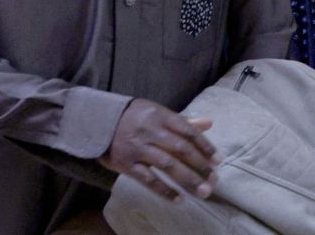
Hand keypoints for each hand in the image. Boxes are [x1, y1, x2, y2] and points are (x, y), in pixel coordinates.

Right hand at [99, 98, 220, 203]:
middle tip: (214, 180)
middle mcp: (150, 131)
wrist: (96, 121)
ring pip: (167, 165)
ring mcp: (137, 148)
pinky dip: (164, 191)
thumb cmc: (134, 117)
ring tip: (203, 192)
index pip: (188, 131)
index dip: (205, 146)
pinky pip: (147, 179)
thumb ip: (183, 121)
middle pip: (180, 149)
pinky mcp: (125, 164)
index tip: (218, 160)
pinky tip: (179, 200)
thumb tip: (209, 123)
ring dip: (187, 180)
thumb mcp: (158, 113)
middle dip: (200, 166)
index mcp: (161, 116)